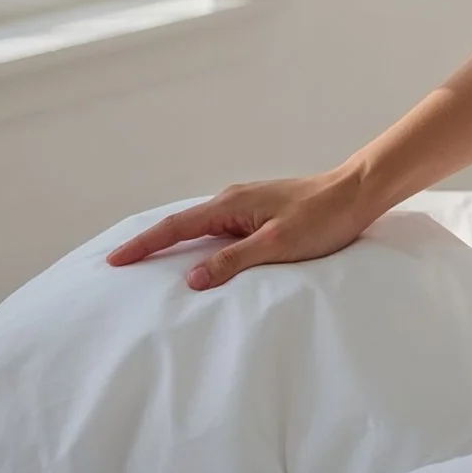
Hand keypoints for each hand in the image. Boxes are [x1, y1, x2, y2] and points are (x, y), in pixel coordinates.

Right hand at [104, 170, 383, 289]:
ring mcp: (246, 206)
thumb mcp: (277, 244)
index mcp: (230, 205)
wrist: (357, 193)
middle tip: (120, 264)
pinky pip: (220, 231)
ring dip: (176, 245)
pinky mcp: (260, 214)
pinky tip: (200, 258)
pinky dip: (202, 244)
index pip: (175, 227)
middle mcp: (233, 200)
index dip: (144, 245)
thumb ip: (234, 260)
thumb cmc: (322, 218)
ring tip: (151, 266)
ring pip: (201, 228)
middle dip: (150, 244)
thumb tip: (193, 279)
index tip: (114, 260)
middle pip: (181, 225)